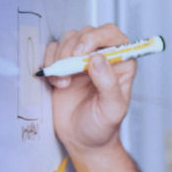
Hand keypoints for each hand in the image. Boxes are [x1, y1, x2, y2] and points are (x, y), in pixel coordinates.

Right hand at [43, 24, 137, 157]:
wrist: (82, 140)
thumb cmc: (102, 126)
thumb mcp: (111, 109)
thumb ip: (108, 84)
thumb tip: (98, 58)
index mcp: (121, 62)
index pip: (112, 34)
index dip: (96, 37)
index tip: (82, 53)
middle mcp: (103, 56)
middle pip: (87, 32)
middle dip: (74, 47)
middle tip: (68, 68)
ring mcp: (82, 59)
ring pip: (69, 38)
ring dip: (61, 57)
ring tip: (64, 82)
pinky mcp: (63, 64)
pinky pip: (53, 50)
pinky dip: (50, 63)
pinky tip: (56, 82)